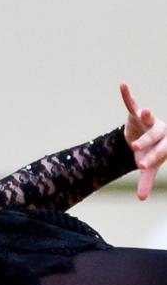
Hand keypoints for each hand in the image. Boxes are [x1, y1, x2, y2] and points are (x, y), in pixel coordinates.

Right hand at [120, 82, 166, 199]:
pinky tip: (122, 85)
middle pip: (154, 136)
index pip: (160, 151)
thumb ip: (146, 181)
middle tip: (136, 148)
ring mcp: (149, 120)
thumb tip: (142, 199)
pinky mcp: (136, 113)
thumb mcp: (148, 166)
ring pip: (149, 118)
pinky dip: (127, 95)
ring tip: (146, 112)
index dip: (151, 158)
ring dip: (148, 115)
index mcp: (165, 144)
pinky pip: (131, 103)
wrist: (143, 139)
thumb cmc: (148, 153)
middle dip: (146, 142)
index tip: (140, 166)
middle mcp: (160, 130)